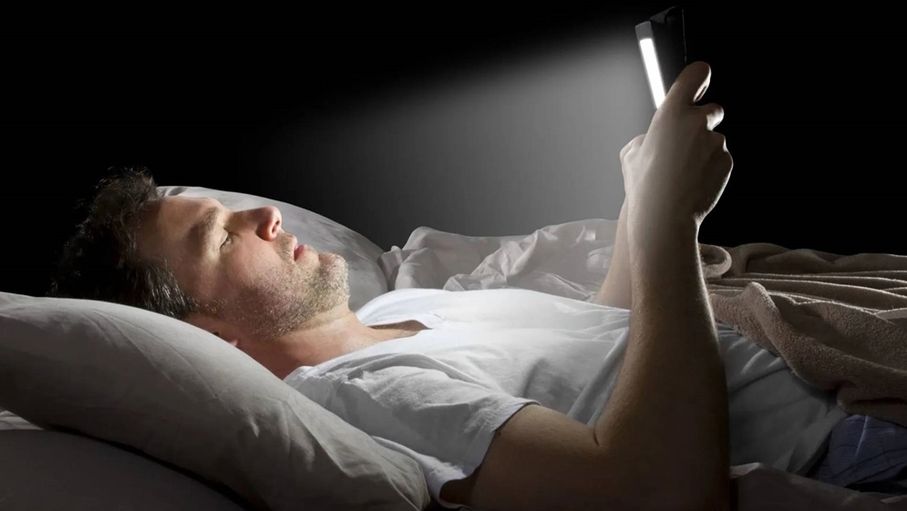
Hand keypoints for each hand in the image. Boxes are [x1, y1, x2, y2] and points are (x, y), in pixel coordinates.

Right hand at [619, 61, 732, 231]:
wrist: (664, 218)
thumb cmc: (644, 188)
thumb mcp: (631, 155)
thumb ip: (648, 136)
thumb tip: (655, 138)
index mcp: (671, 114)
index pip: (696, 74)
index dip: (698, 77)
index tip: (699, 81)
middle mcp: (696, 123)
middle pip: (711, 109)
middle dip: (702, 122)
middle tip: (685, 145)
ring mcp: (715, 143)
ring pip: (714, 139)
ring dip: (704, 150)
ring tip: (684, 174)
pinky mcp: (726, 162)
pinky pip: (720, 158)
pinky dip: (711, 168)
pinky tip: (694, 183)